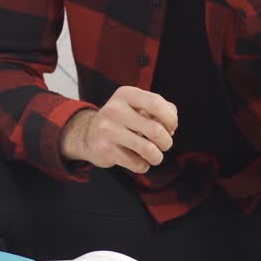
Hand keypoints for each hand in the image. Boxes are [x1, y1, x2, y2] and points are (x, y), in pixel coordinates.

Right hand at [61, 86, 177, 173]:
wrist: (88, 134)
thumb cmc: (123, 119)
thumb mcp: (138, 105)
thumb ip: (161, 109)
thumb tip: (171, 127)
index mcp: (126, 94)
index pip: (156, 103)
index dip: (171, 118)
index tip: (171, 127)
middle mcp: (115, 109)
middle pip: (156, 130)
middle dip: (167, 142)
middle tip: (163, 144)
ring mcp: (108, 130)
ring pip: (149, 150)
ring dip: (157, 157)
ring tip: (154, 155)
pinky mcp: (105, 150)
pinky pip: (137, 164)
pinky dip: (143, 165)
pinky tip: (138, 160)